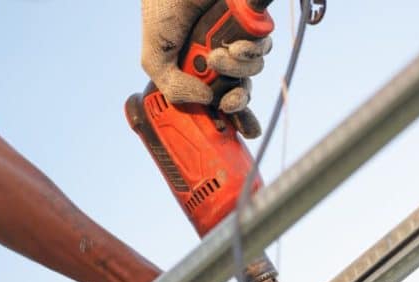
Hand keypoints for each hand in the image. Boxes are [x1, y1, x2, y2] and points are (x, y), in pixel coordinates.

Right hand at [141, 0, 271, 137]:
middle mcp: (219, 56)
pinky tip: (236, 44)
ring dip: (237, 69)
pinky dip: (251, 50)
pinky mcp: (253, 25)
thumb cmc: (164, 7)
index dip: (235, 119)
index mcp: (197, 68)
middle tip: (229, 100)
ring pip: (252, 71)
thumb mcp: (156, 54)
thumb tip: (205, 100)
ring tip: (218, 53)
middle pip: (242, 91)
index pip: (220, 100)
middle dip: (239, 101)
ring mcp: (238, 40)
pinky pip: (262, 48)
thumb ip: (172, 86)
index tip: (241, 132)